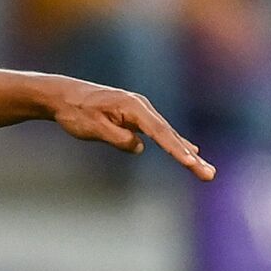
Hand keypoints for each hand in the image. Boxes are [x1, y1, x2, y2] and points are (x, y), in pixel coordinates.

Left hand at [48, 80, 215, 179]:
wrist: (62, 95)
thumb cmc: (75, 112)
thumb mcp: (93, 128)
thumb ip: (117, 138)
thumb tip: (139, 147)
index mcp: (133, 107)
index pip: (160, 133)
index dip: (176, 150)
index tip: (191, 163)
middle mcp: (141, 106)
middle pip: (170, 135)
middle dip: (190, 157)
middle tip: (209, 175)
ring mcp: (139, 110)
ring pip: (167, 134)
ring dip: (186, 152)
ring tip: (205, 170)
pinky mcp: (134, 116)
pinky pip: (159, 132)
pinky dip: (174, 143)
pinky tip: (189, 151)